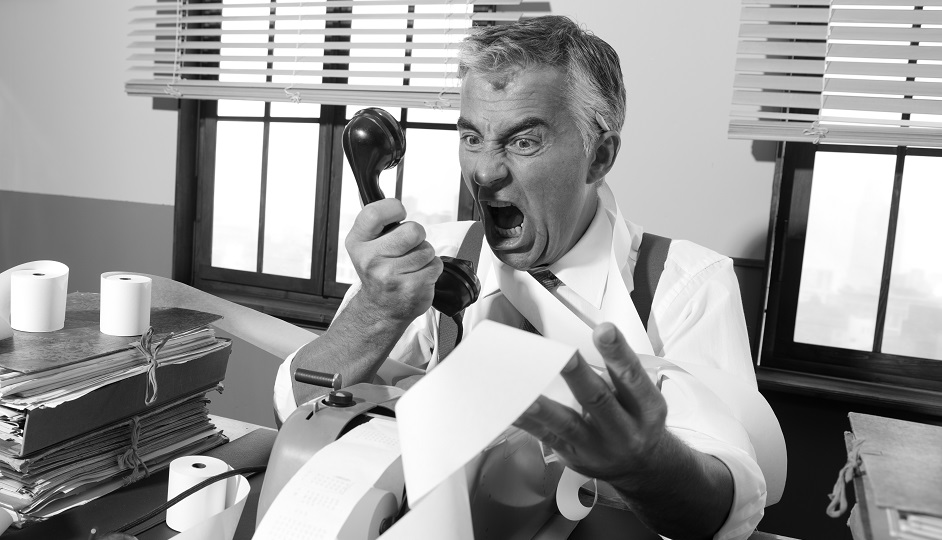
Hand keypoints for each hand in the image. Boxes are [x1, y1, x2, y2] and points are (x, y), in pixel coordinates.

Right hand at [345, 199, 443, 322]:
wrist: (380, 308)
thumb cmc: (379, 271)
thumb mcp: (366, 244)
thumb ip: (377, 222)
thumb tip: (395, 204)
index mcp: (357, 243)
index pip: (375, 212)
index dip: (394, 209)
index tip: (398, 216)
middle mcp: (370, 259)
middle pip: (413, 230)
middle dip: (417, 236)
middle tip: (407, 248)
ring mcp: (390, 276)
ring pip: (427, 249)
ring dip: (424, 255)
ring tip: (410, 266)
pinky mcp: (411, 288)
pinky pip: (435, 265)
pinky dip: (431, 269)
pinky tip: (417, 277)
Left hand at [513, 322, 668, 483]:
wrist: (641, 468)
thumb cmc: (635, 420)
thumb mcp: (642, 398)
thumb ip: (619, 374)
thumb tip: (580, 341)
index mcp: (646, 408)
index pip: (632, 377)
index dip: (618, 353)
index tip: (604, 330)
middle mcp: (625, 430)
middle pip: (599, 399)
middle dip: (580, 375)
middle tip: (565, 354)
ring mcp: (597, 446)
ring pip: (568, 424)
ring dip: (546, 408)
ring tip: (528, 394)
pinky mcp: (573, 455)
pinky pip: (548, 437)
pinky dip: (529, 422)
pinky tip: (514, 408)